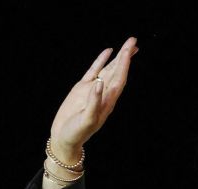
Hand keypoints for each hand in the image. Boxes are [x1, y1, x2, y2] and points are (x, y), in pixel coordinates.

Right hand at [49, 36, 138, 154]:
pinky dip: (101, 61)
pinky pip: (93, 71)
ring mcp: (93, 90)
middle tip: (133, 41)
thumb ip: (94, 102)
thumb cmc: (76, 133)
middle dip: (125, 56)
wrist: (64, 138)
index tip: (129, 51)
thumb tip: (100, 83)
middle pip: (117, 71)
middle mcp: (103, 94)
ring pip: (108, 69)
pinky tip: (107, 52)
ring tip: (127, 46)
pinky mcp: (82, 88)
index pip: (119, 79)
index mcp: (107, 102)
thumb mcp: (86, 120)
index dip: (124, 65)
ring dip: (118, 58)